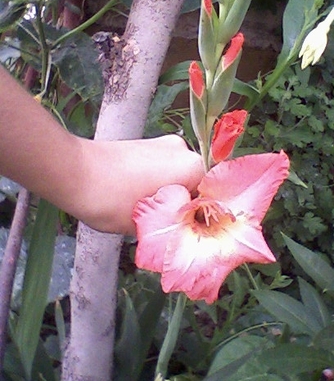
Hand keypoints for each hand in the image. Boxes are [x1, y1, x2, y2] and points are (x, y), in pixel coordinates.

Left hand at [74, 135, 203, 234]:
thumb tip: (186, 237)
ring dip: (173, 197)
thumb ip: (173, 229)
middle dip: (188, 207)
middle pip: (198, 185)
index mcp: (192, 167)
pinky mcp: (147, 145)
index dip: (206, 219)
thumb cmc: (111, 200)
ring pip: (180, 178)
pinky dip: (160, 186)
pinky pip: (165, 169)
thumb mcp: (146, 224)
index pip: (215, 197)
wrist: (72, 171)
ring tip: (156, 219)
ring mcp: (165, 144)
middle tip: (176, 231)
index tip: (196, 236)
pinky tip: (144, 202)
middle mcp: (184, 150)